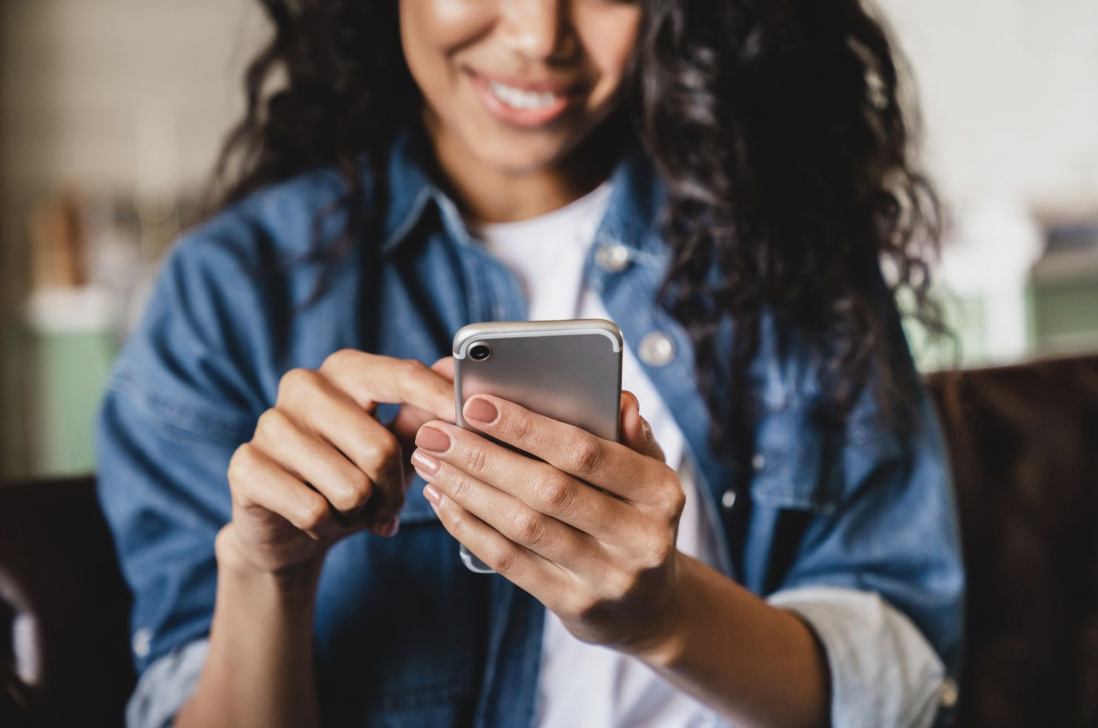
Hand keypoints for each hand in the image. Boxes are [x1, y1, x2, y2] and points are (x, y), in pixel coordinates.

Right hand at [223, 351, 454, 576]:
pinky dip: (327, 527)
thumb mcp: (395, 446)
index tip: (469, 417)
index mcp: (345, 370)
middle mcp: (304, 385)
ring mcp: (270, 422)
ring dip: (359, 513)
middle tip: (386, 506)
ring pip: (349, 486)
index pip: (401, 375)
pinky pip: (313, 510)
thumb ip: (424, 413)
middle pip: (380, 448)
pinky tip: (318, 520)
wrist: (289, 528)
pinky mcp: (245, 465)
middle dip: (392, 490)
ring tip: (348, 509)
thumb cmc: (352, 476)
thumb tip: (457, 376)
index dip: (439, 399)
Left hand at [410, 391, 685, 656]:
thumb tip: (618, 400)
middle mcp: (641, 537)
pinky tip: (444, 501)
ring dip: (467, 490)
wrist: (650, 606)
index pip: (587, 452)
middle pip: (548, 490)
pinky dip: (470, 528)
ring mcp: (609, 577)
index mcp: (661, 491)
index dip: (527, 427)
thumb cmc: (635, 517)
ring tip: (430, 461)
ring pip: (524, 527)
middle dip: (483, 456)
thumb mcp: (647, 473)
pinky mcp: (575, 606)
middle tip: (436, 432)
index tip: (476, 404)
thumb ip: (628, 434)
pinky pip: (511, 562)